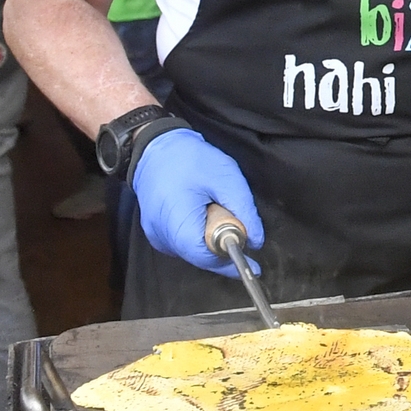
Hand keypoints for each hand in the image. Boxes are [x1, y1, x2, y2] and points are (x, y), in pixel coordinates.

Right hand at [132, 129, 263, 271]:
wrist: (154, 146)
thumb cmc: (189, 159)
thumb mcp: (226, 178)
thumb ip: (244, 211)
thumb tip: (255, 241)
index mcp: (176, 221)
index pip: (205, 257)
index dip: (230, 262)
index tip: (253, 264)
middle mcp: (161, 235)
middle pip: (199, 257)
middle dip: (223, 249)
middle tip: (239, 227)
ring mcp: (155, 235)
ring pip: (192, 251)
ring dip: (211, 240)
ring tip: (215, 210)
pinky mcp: (155, 232)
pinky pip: (183, 243)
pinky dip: (199, 235)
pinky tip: (204, 214)